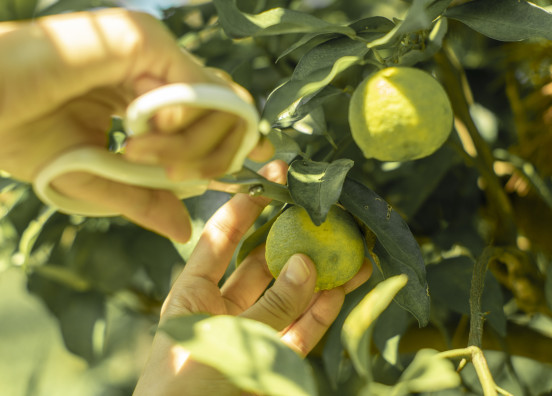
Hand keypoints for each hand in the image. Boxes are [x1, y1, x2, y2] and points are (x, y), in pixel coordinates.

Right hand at [0, 8, 272, 241]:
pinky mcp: (141, 39)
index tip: (256, 163)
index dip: (237, 138)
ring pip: (217, 103)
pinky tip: (141, 135)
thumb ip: (143, 197)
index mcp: (148, 91)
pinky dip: (179, 125)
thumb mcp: (93, 176)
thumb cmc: (22, 130)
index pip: (212, 112)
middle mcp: (158, 66)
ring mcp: (153, 48)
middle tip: (177, 176)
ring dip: (189, 145)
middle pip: (227, 109)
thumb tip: (184, 228)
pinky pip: (191, 90)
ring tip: (136, 153)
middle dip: (216, 153)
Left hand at [133, 160, 371, 395]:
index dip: (242, 209)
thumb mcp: (225, 341)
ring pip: (291, 296)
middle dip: (291, 238)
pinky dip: (325, 309)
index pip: (218, 242)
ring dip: (320, 274)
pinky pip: (305, 330)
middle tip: (321, 212)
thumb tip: (308, 263)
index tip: (269, 181)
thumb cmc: (186, 390)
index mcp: (192, 298)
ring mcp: (254, 335)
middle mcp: (224, 311)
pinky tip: (347, 286)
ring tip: (352, 247)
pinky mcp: (277, 362)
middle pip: (262, 264)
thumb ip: (270, 305)